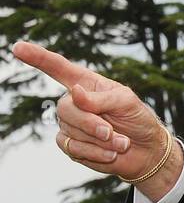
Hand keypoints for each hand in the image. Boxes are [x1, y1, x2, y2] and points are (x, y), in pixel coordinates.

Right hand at [10, 41, 180, 198]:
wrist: (147, 150)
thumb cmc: (138, 120)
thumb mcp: (126, 102)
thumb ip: (101, 98)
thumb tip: (75, 92)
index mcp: (86, 84)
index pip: (58, 68)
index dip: (38, 58)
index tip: (18, 48)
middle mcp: (74, 102)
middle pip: (65, 108)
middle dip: (90, 123)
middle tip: (111, 132)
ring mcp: (70, 124)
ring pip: (69, 130)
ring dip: (100, 141)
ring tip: (121, 142)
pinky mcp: (72, 146)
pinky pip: (73, 148)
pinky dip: (95, 153)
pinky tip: (111, 154)